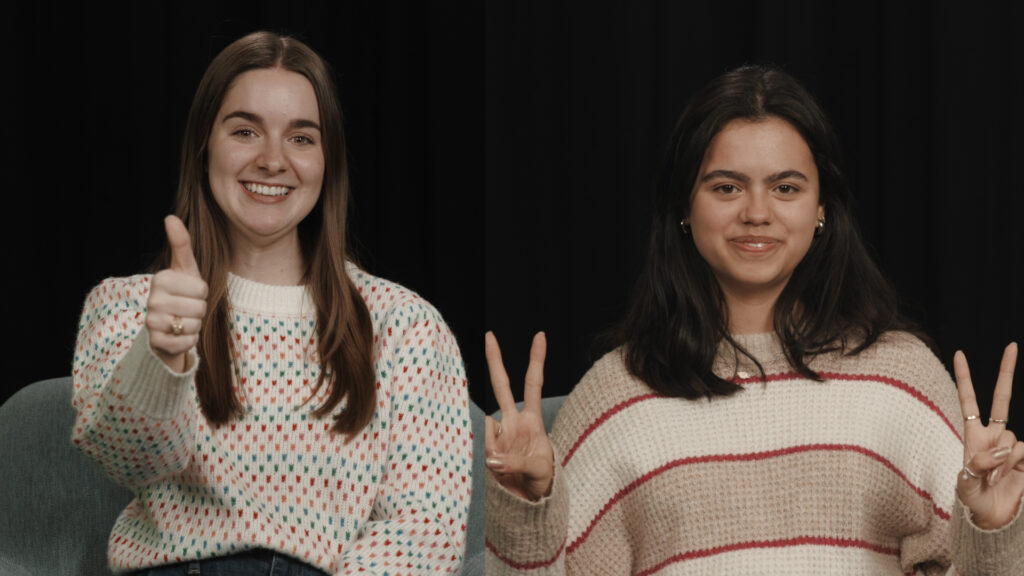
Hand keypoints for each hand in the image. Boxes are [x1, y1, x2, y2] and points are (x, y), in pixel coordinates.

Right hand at [145, 215, 207, 372]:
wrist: (167, 328)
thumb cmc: (181, 294)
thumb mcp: (185, 268)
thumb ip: (181, 243)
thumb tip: (170, 217)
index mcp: (161, 279)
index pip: (202, 288)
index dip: (202, 293)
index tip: (189, 293)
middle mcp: (152, 300)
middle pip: (200, 307)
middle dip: (200, 310)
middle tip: (187, 309)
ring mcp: (152, 322)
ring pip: (195, 325)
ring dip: (195, 326)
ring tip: (182, 321)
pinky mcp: (156, 343)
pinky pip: (187, 343)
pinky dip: (189, 342)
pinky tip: (179, 335)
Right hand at [484, 331, 554, 501]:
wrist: (528, 500)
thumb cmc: (540, 480)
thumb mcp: (538, 471)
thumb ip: (517, 464)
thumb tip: (493, 460)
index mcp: (531, 421)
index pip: (533, 385)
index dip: (536, 360)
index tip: (540, 336)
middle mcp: (512, 422)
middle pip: (502, 386)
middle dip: (495, 360)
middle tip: (490, 335)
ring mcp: (498, 433)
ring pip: (485, 424)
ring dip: (492, 445)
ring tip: (505, 467)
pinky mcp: (486, 447)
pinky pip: (480, 445)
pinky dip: (486, 456)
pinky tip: (496, 469)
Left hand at [954, 342, 1023, 528]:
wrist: (991, 516)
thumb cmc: (971, 498)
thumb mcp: (966, 481)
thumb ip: (979, 463)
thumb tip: (1001, 449)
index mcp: (972, 434)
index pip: (968, 401)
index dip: (964, 379)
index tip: (959, 354)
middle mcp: (993, 434)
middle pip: (1002, 399)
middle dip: (1006, 372)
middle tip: (1012, 345)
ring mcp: (1011, 445)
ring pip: (1011, 438)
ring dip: (1002, 459)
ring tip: (993, 476)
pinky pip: (1023, 451)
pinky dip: (1014, 464)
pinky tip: (1009, 476)